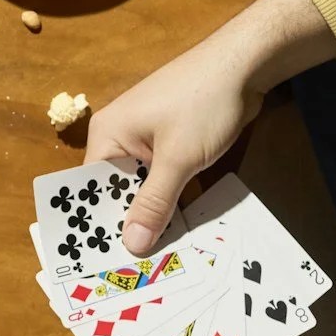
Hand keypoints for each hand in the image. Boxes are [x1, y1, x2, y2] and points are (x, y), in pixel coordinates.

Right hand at [86, 33, 264, 256]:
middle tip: (139, 271)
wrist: (244, 64)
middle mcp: (120, 138)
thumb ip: (154, 203)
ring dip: (154, 215)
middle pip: (117, 192)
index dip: (100, 225)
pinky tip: (181, 229)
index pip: (91, 190)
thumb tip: (131, 246)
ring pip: (142, 188)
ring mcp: (147, 140)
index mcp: (108, 136)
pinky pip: (162, 179)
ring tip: (160, 258)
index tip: (108, 265)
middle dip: (129, 225)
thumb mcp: (177, 158)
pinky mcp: (171, 143)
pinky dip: (171, 200)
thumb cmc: (202, 104)